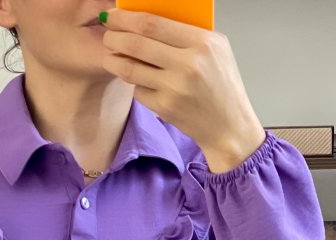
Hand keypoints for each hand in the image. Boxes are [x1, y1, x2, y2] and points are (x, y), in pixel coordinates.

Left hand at [99, 8, 267, 171]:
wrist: (228, 126)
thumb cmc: (223, 85)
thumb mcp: (216, 49)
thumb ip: (188, 32)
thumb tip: (151, 18)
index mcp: (201, 43)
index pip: (153, 23)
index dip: (126, 18)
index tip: (114, 16)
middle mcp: (187, 65)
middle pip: (137, 43)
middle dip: (114, 37)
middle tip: (107, 35)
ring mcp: (174, 89)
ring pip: (131, 68)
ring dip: (114, 60)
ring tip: (110, 56)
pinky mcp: (165, 108)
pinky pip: (138, 90)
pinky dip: (133, 82)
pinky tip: (133, 78)